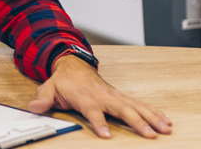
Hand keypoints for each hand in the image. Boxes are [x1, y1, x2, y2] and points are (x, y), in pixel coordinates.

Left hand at [27, 55, 172, 138]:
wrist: (73, 64)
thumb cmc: (63, 80)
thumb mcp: (48, 88)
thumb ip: (42, 99)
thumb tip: (34, 107)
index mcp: (85, 96)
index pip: (93, 111)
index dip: (99, 122)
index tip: (106, 135)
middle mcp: (103, 95)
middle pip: (121, 109)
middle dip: (137, 122)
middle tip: (150, 134)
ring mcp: (114, 95)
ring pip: (135, 106)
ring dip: (151, 117)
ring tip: (165, 129)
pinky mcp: (121, 96)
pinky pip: (139, 104)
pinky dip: (154, 112)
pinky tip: (166, 121)